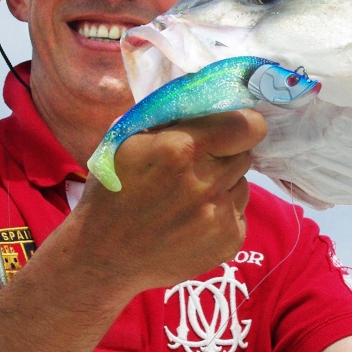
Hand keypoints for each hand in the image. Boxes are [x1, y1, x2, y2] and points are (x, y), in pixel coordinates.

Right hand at [55, 109, 266, 298]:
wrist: (103, 256)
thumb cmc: (112, 190)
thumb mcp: (127, 140)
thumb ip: (169, 116)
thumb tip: (207, 96)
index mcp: (180, 148)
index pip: (248, 125)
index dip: (243, 125)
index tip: (231, 129)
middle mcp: (205, 182)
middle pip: (245, 154)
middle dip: (226, 154)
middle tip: (199, 165)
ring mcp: (219, 216)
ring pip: (243, 184)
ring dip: (224, 185)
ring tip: (189, 198)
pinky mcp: (228, 242)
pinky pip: (239, 213)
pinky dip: (221, 214)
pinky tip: (191, 221)